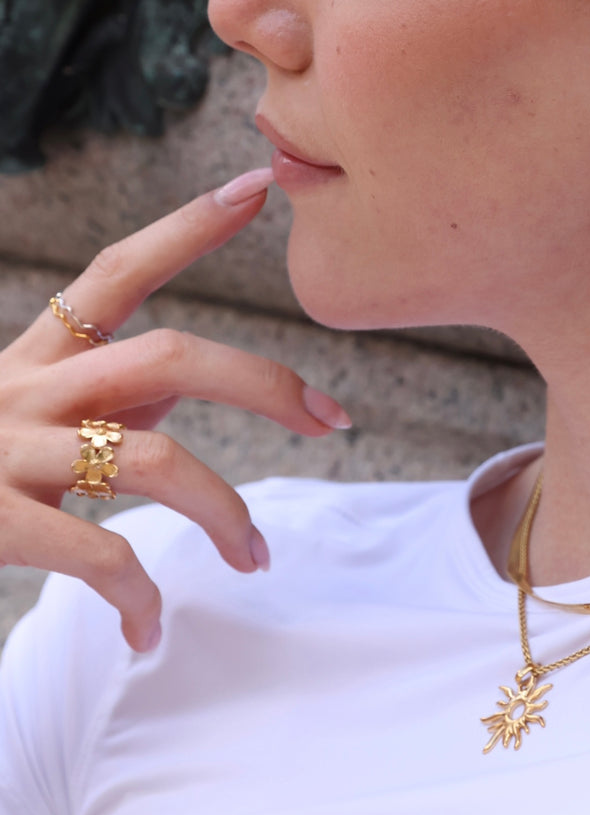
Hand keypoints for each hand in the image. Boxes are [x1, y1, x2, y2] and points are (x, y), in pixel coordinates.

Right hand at [0, 169, 349, 652]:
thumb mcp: (24, 408)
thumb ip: (104, 394)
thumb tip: (176, 395)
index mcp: (37, 355)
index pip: (120, 270)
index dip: (189, 226)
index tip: (259, 185)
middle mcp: (26, 388)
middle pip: (169, 356)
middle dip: (263, 383)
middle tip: (331, 420)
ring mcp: (8, 453)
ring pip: (154, 461)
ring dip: (226, 513)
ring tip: (255, 558)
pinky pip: (100, 556)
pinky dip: (140, 597)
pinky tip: (150, 629)